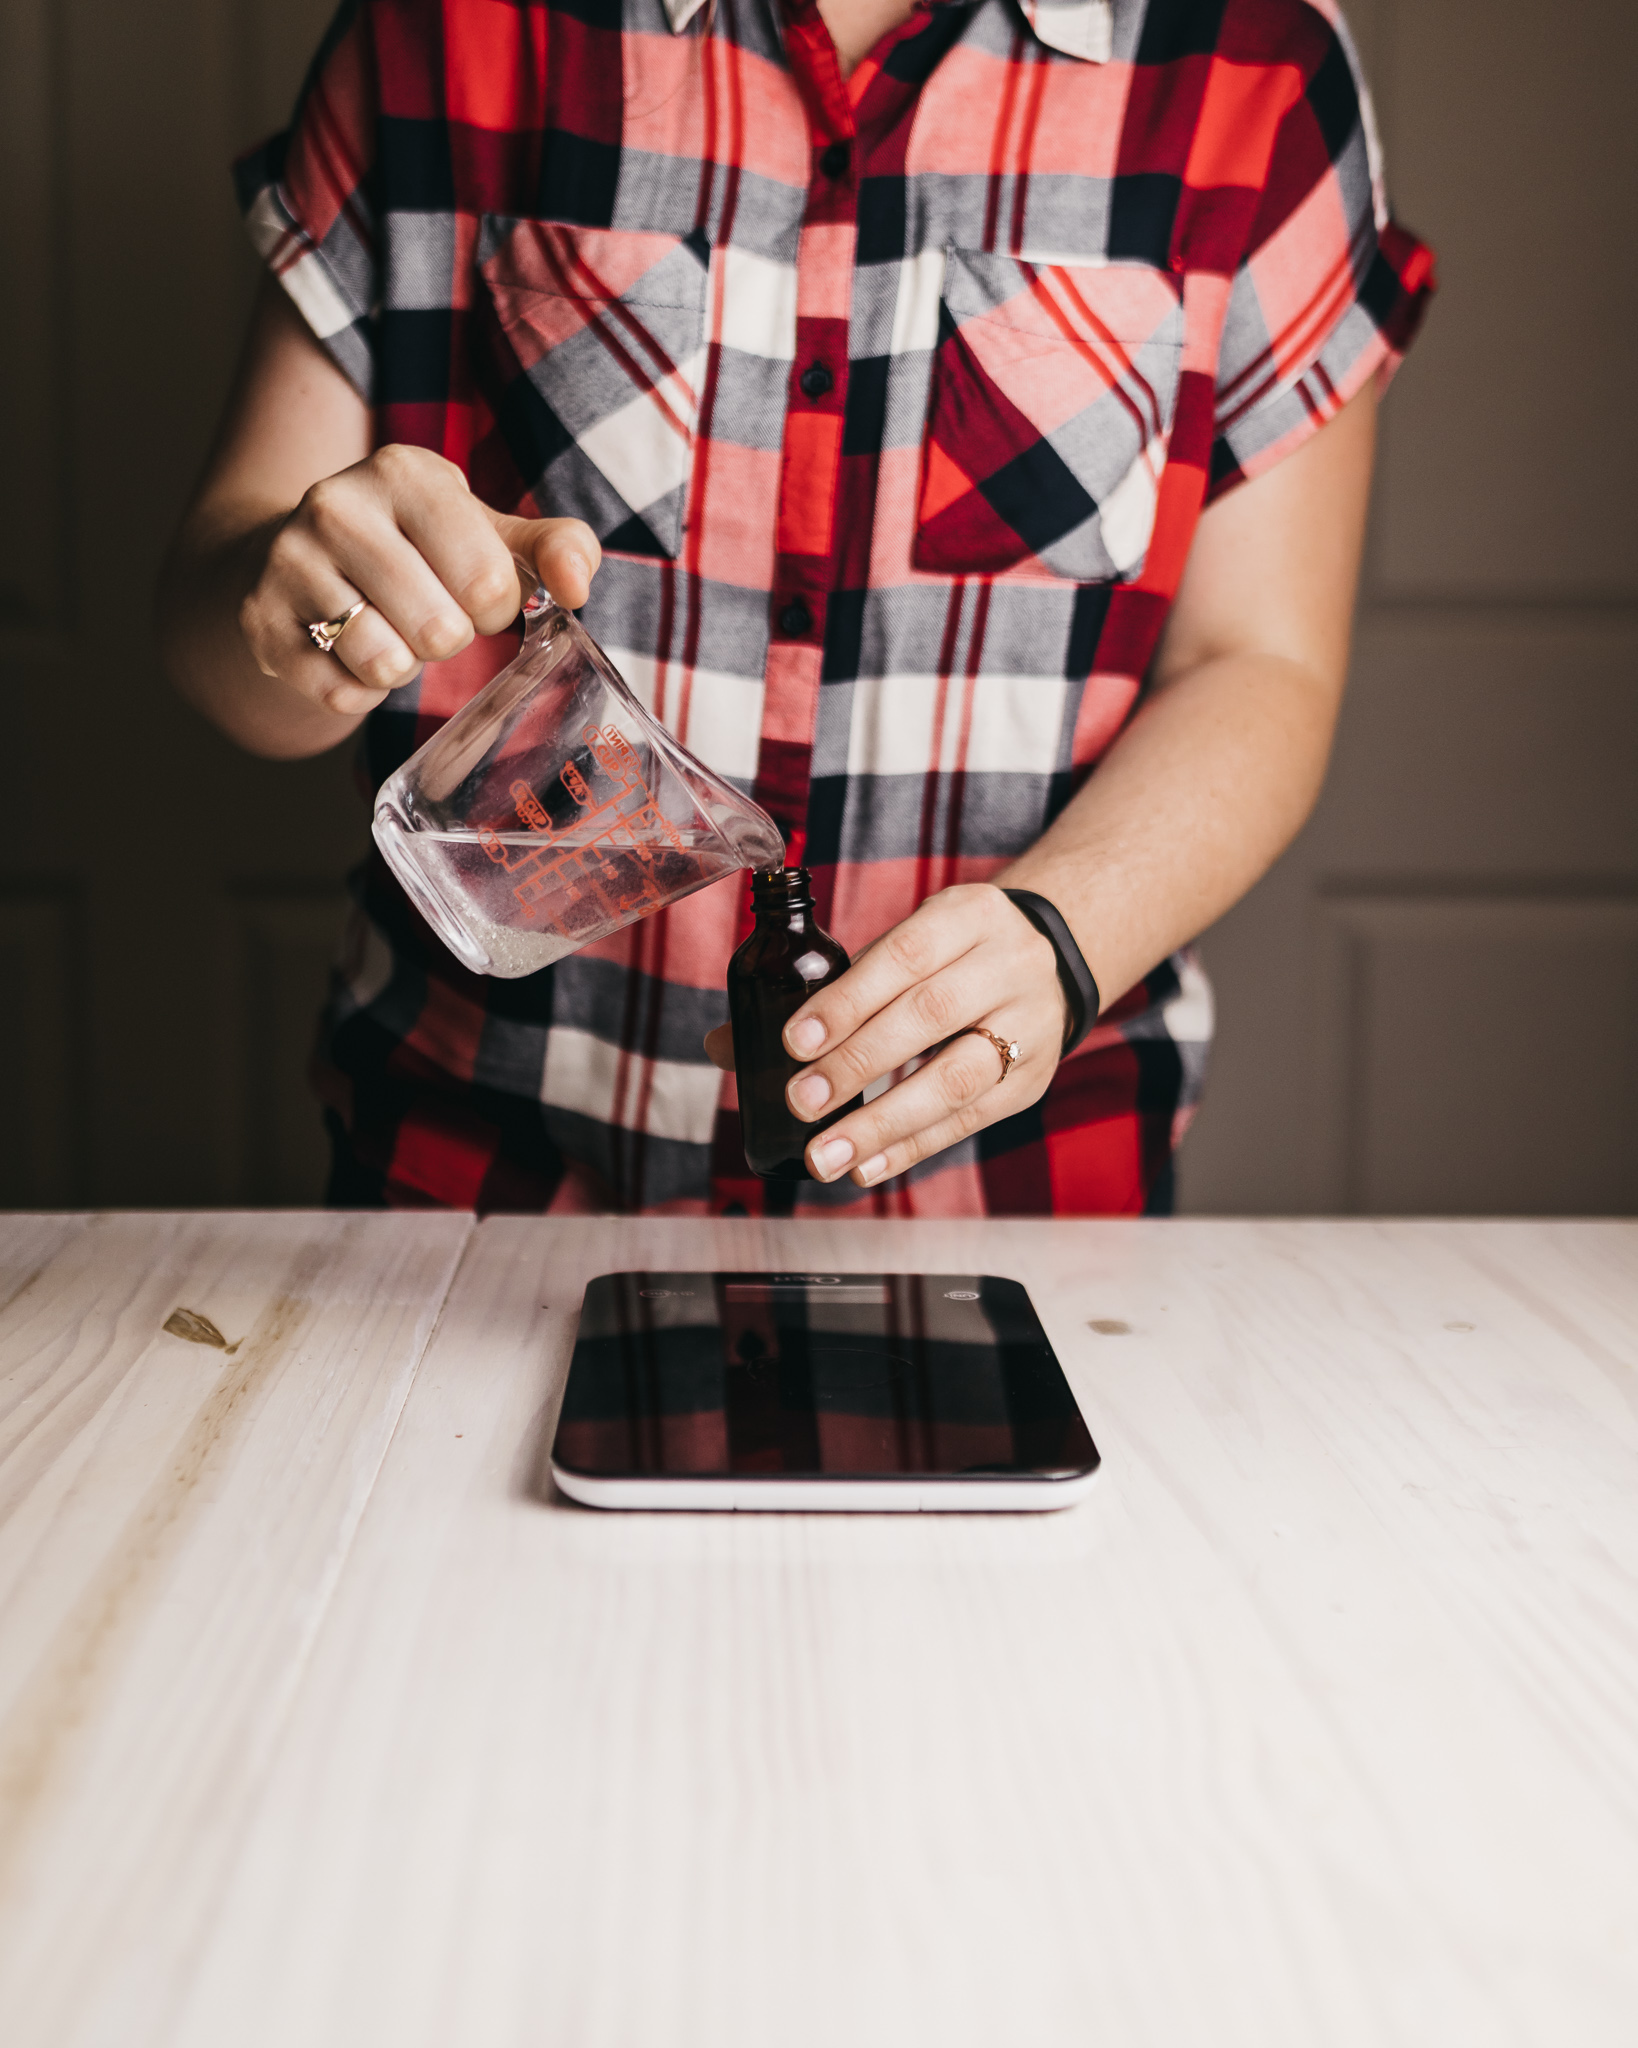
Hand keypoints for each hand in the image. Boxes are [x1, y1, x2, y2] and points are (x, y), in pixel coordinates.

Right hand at [237, 443, 601, 717]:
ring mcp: (288, 563)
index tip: (472, 590)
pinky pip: (342, 695)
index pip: (488, 580)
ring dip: (402, 667)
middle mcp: (336, 506)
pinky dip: (359, 691)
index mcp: (404, 473)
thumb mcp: (485, 532)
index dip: (495, 607)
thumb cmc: (414, 548)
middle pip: (439, 631)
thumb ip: (553, 549)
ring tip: (386, 628)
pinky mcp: (260, 623)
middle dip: (447, 639)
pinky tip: (347, 649)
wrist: (291, 557)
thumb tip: (576, 584)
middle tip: (426, 613)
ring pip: (385, 665)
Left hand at [705, 884, 1071, 1186]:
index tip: (793, 1041)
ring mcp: (1030, 1024)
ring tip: (825, 1156)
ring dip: (884, 1123)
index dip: (847, 1001)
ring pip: (958, 1078)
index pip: (904, 955)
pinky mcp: (1032, 1080)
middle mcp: (1010, 964)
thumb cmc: (950, 956)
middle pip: (932, 1015)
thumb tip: (726, 1044)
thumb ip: (829, 988)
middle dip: (858, 1063)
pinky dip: (913, 1147)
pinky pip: (971, 1120)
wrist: (1050, 963)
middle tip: (800, 1102)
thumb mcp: (904, 944)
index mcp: (968, 915)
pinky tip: (867, 1166)